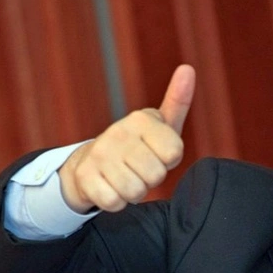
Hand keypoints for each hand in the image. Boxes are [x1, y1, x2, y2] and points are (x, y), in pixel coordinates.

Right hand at [59, 64, 195, 212]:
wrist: (91, 162)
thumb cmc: (138, 145)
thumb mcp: (161, 124)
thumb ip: (177, 100)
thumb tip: (188, 68)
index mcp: (142, 119)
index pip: (174, 154)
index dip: (169, 160)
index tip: (158, 153)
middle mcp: (118, 133)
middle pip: (156, 175)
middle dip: (152, 179)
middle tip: (141, 168)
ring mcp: (99, 155)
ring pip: (136, 191)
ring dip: (135, 192)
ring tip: (127, 177)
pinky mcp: (85, 177)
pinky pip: (114, 203)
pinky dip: (117, 202)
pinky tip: (111, 187)